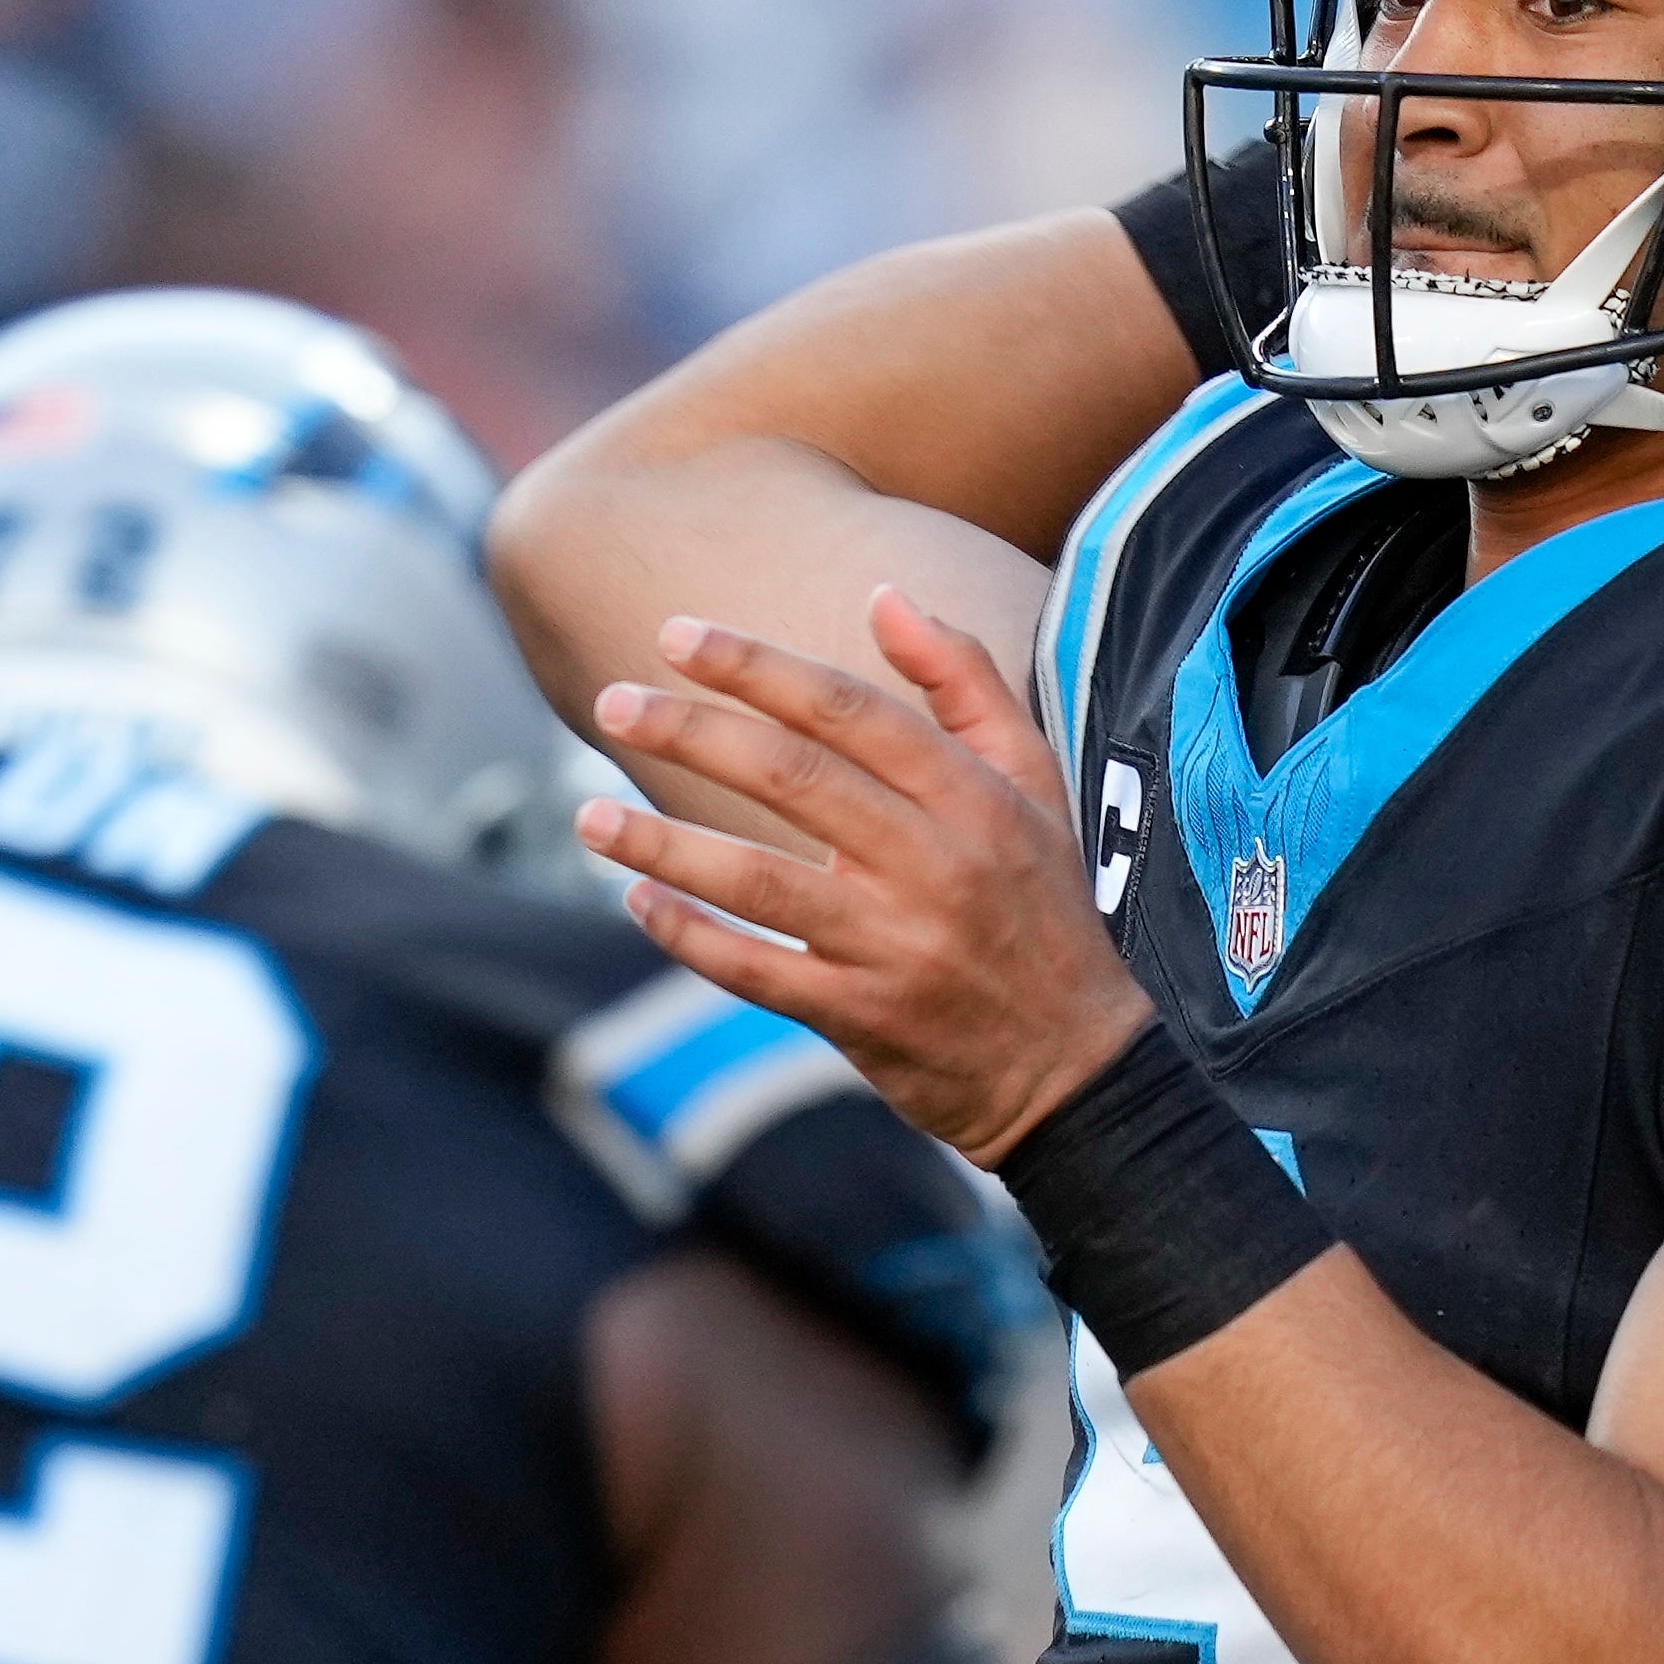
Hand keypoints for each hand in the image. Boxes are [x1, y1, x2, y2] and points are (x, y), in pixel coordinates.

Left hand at [575, 590, 1153, 1162]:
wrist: (1076, 1067)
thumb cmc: (1042, 908)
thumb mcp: (1035, 785)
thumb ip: (967, 683)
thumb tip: (888, 595)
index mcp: (977, 798)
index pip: (853, 712)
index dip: (759, 669)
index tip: (680, 637)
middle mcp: (937, 865)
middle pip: (795, 780)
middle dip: (693, 733)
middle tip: (613, 703)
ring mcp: (897, 946)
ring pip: (761, 881)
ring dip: (664, 844)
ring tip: (587, 816)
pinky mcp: (863, 1018)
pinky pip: (760, 972)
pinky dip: (693, 937)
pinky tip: (638, 901)